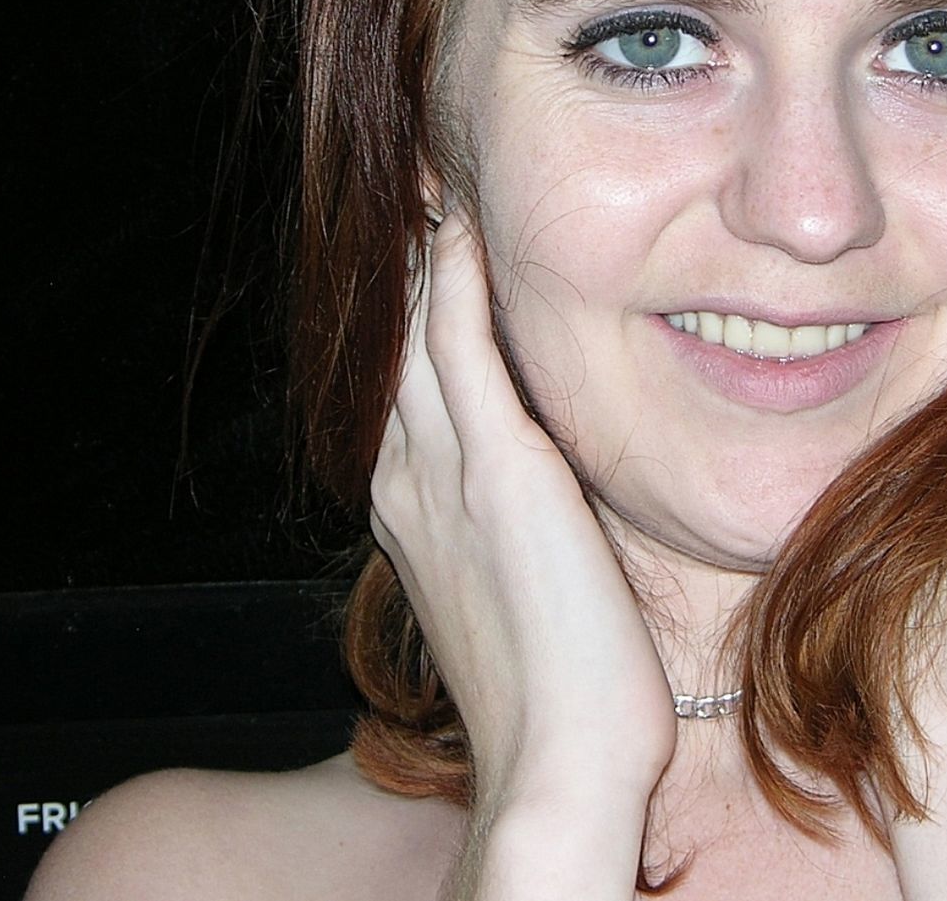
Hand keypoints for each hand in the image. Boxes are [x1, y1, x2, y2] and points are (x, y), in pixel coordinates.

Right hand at [368, 207, 676, 813]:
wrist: (557, 763)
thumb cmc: (555, 689)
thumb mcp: (513, 585)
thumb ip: (503, 522)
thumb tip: (529, 486)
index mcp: (409, 506)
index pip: (398, 381)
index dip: (404, 310)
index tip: (421, 245)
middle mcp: (408, 480)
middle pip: (389, 345)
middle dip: (398, 268)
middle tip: (413, 188)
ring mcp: (442, 473)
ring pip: (412, 333)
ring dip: (417, 253)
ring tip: (428, 183)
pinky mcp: (497, 470)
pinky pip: (459, 348)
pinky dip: (455, 280)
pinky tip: (461, 226)